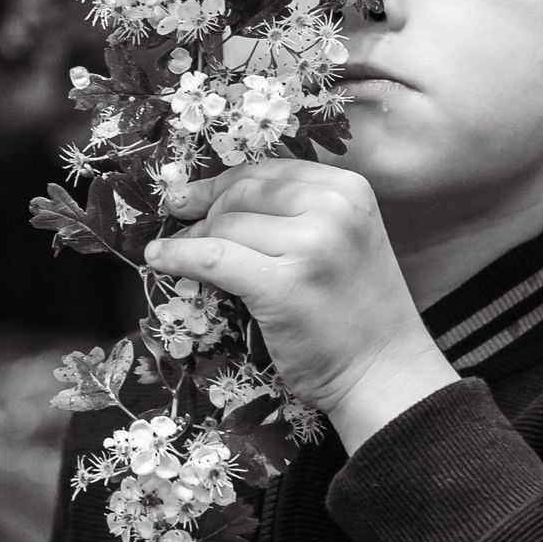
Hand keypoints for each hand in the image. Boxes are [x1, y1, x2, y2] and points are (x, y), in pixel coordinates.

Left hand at [144, 160, 460, 451]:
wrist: (383, 371)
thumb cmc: (357, 311)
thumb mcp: (340, 240)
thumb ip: (296, 213)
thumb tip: (214, 198)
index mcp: (349, 190)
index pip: (269, 170)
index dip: (224, 182)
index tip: (194, 197)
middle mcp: (334, 208)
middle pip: (243, 191)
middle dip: (205, 209)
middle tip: (182, 226)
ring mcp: (311, 245)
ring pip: (226, 225)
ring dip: (193, 239)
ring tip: (181, 254)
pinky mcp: (283, 285)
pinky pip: (212, 258)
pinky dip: (178, 257)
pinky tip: (159, 259)